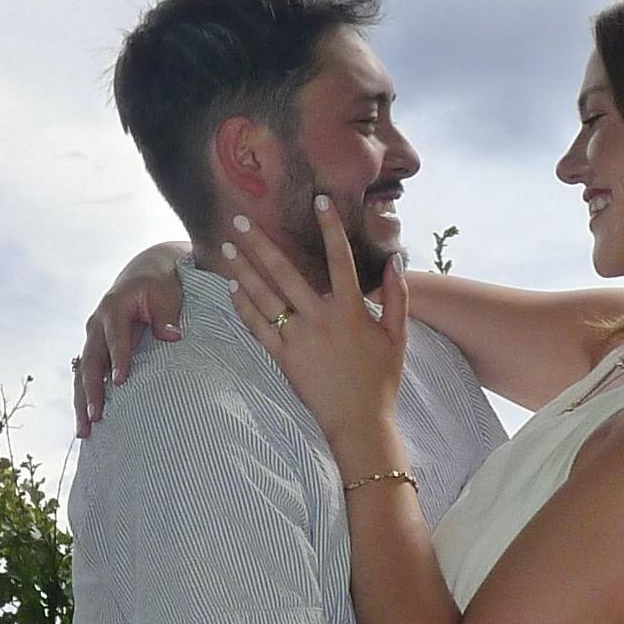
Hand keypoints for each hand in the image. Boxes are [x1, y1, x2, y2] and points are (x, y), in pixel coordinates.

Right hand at [74, 241, 185, 433]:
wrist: (145, 273)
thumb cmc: (160, 284)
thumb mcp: (167, 293)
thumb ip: (167, 314)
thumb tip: (171, 336)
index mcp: (114, 307)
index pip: (115, 337)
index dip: (117, 359)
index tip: (120, 383)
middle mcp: (97, 324)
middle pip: (91, 361)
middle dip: (91, 390)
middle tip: (95, 416)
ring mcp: (93, 338)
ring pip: (82, 374)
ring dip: (82, 402)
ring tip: (84, 432)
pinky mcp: (96, 349)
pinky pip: (86, 376)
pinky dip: (85, 398)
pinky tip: (87, 423)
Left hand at [223, 198, 406, 460]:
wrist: (359, 422)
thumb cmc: (381, 379)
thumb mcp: (398, 336)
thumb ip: (396, 296)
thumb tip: (396, 260)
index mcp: (351, 310)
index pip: (340, 259)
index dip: (330, 227)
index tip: (319, 200)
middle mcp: (320, 319)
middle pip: (286, 272)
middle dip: (260, 243)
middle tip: (239, 219)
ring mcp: (298, 338)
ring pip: (265, 296)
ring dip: (244, 269)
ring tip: (226, 247)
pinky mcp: (283, 358)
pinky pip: (258, 327)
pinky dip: (243, 306)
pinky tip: (231, 288)